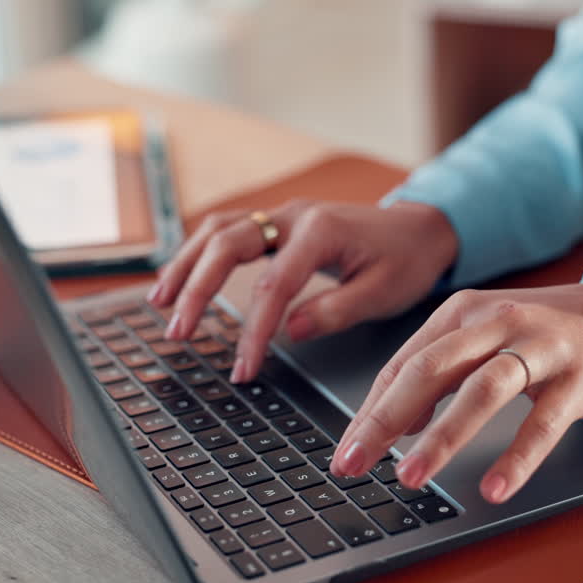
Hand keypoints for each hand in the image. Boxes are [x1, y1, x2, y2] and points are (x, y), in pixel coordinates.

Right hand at [147, 200, 457, 381]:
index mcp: (321, 232)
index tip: (243, 368)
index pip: (274, 285)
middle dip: (197, 289)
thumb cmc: (407, 260)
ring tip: (160, 303)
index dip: (253, 330)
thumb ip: (336, 311)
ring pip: (218, 230)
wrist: (422, 228)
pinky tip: (182, 280)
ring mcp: (283, 215)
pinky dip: (199, 253)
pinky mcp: (278, 222)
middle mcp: (295, 215)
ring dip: (185, 264)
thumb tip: (288, 332)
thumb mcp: (384, 293)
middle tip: (178, 332)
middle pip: (227, 244)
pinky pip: (227, 230)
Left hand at [331, 282, 582, 503]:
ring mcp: (539, 347)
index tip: (346, 452)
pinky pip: (542, 422)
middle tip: (354, 463)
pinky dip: (516, 457)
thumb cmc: (542, 336)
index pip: (403, 363)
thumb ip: (439, 372)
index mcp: (463, 313)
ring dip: (442, 437)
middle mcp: (496, 323)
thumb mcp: (483, 339)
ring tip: (411, 476)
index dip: (370, 411)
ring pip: (481, 391)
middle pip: (430, 370)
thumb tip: (397, 422)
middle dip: (385, 421)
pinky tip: (495, 488)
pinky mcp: (576, 377)